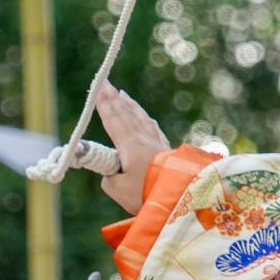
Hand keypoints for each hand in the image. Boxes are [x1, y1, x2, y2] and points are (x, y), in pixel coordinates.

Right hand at [95, 79, 169, 213]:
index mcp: (129, 144)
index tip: (98, 86)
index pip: (113, 119)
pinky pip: (154, 128)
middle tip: (105, 83)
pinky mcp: (167, 151)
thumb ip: (109, 179)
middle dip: (114, 97)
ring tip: (123, 94)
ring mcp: (157, 143)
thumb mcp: (119, 190)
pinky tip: (147, 118)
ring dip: (130, 105)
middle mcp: (143, 139)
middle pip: (126, 114)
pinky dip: (146, 119)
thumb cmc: (148, 193)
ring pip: (141, 118)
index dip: (104, 103)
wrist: (181, 196)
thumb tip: (112, 174)